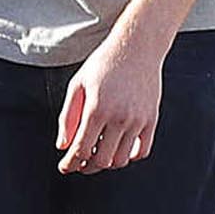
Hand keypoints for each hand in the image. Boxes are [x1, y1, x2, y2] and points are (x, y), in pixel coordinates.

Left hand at [58, 30, 165, 173]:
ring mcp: (138, 120)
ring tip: (98, 154)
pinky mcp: (151, 120)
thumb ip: (68, 116)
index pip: (81, 149)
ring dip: (107, 163)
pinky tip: (118, 149)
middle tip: (79, 163)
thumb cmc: (105, 63)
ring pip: (121, 160)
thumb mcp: (78, 85)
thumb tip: (63, 145)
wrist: (137, 47)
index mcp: (97, 109)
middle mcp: (119, 118)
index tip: (65, 166)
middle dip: (86, 166)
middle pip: (101, 160)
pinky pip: (142, 151)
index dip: (70, 163)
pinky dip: (129, 157)